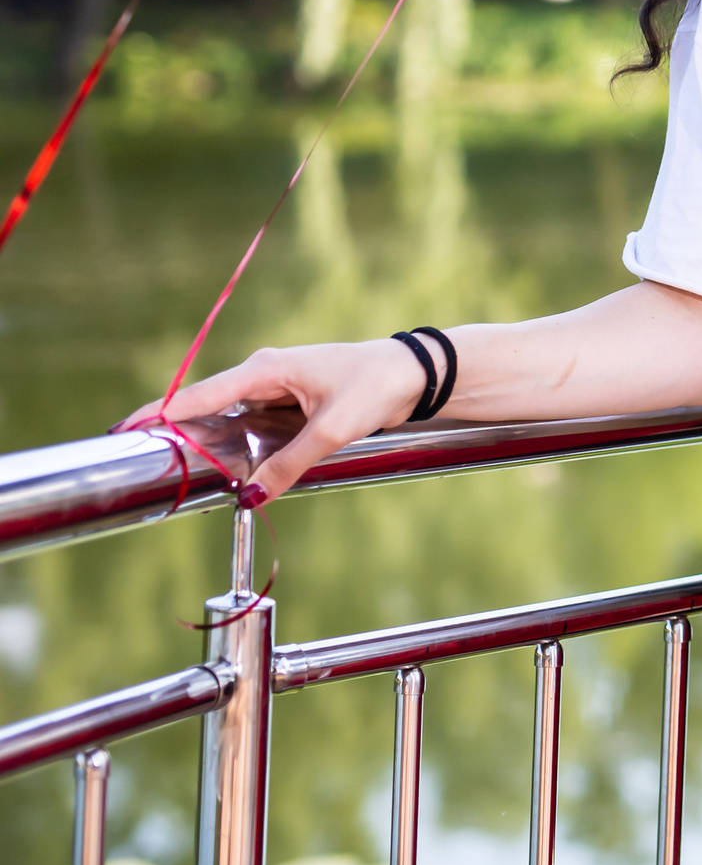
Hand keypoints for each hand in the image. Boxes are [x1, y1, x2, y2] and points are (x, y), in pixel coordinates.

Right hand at [114, 340, 430, 502]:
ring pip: (229, 420)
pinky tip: (227, 468)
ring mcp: (274, 388)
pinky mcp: (287, 403)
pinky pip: (251, 425)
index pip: (199, 394)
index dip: (160, 413)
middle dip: (179, 435)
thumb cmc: (377, 386)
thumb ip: (291, 463)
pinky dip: (239, 444)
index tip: (124, 431)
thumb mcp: (333, 430)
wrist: (415, 374)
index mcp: (266, 369)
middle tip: (147, 463)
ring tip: (180, 472)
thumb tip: (252, 495)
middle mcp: (263, 374)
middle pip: (207, 408)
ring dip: (210, 443)